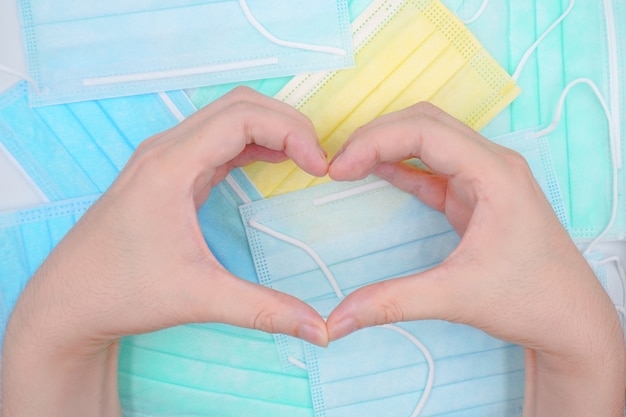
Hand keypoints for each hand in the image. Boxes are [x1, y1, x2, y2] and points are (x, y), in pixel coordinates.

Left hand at [2, 87, 328, 416]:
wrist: (68, 300)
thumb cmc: (122, 292)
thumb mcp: (199, 299)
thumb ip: (265, 310)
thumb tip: (321, 330)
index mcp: (171, 166)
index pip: (243, 117)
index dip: (291, 131)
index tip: (320, 168)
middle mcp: (166, 149)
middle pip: (239, 105)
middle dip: (287, 122)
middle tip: (319, 159)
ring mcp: (165, 157)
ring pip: (228, 116)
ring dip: (270, 128)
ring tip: (305, 158)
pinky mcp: (169, 171)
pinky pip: (218, 139)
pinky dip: (253, 142)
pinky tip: (275, 161)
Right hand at [326, 103, 624, 415]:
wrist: (571, 321)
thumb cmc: (531, 301)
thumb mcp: (456, 298)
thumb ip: (391, 303)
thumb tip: (336, 321)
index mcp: (495, 174)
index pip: (424, 132)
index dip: (374, 142)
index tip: (338, 169)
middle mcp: (492, 164)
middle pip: (424, 123)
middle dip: (375, 136)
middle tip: (336, 164)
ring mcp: (484, 177)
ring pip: (427, 139)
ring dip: (386, 145)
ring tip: (348, 164)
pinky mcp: (474, 195)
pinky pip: (431, 167)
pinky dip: (399, 165)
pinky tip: (373, 172)